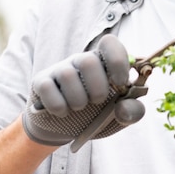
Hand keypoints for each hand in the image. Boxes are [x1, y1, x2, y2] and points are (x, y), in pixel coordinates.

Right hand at [22, 35, 145, 149]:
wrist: (66, 130)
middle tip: (97, 102)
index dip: (118, 61)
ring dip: (77, 100)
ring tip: (79, 108)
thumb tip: (124, 108)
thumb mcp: (121, 116)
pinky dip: (58, 106)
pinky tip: (63, 112)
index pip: (109, 43)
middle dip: (97, 88)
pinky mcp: (41, 82)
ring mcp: (60, 70)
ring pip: (67, 75)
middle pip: (88, 60)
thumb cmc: (97, 115)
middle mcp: (81, 62)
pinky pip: (47, 88)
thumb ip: (133, 111)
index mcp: (103, 63)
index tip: (121, 83)